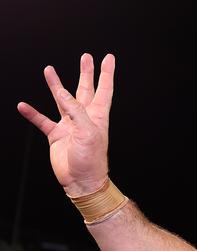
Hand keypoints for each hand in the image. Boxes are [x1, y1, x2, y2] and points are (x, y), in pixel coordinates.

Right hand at [17, 53, 114, 196]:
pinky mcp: (56, 136)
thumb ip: (75, 110)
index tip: (108, 58)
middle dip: (86, 73)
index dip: (106, 73)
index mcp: (97, 116)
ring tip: (49, 69)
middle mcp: (84, 118)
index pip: (104, 89)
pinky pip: (42, 121)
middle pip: (85, 90)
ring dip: (56, 85)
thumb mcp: (87, 132)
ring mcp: (70, 126)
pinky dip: (32, 113)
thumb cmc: (91, 160)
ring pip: (61, 100)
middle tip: (85, 57)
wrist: (81, 181)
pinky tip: (23, 106)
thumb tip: (61, 92)